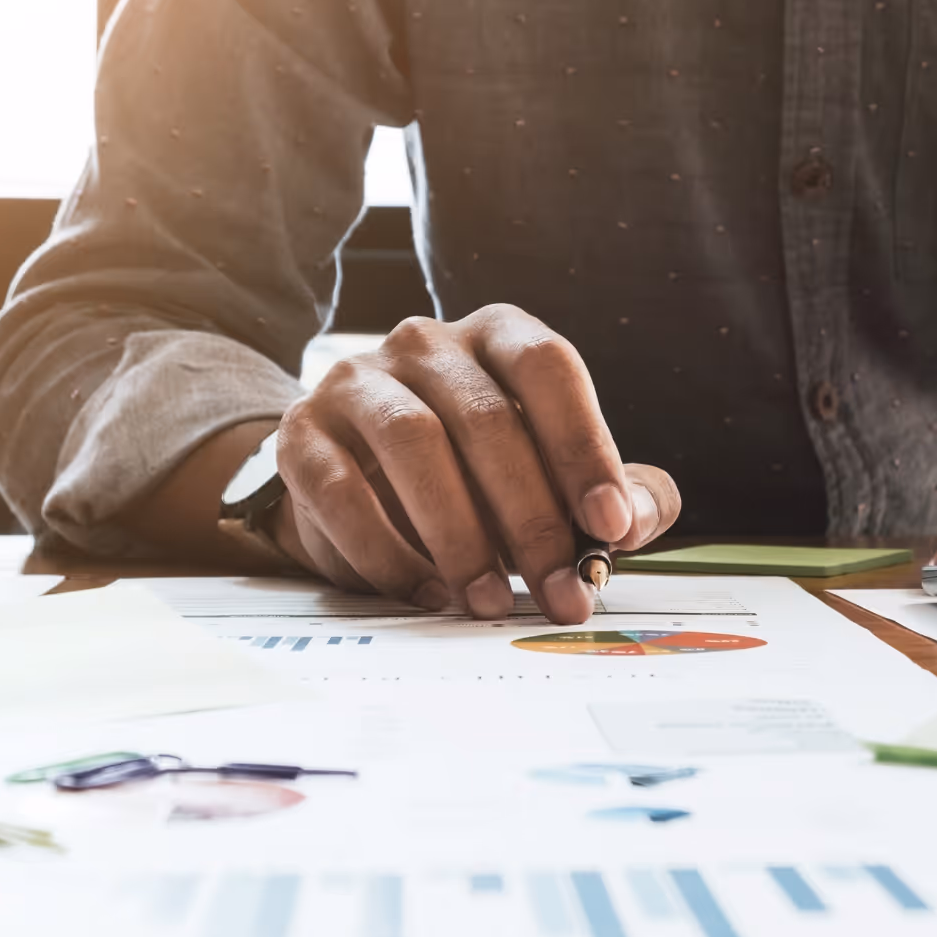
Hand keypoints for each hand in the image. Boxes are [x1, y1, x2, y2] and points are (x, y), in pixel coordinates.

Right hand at [267, 305, 680, 623]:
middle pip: (486, 417)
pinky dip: (389, 553)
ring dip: (460, 536)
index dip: (583, 445)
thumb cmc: (477, 476)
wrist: (352, 482)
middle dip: (531, 517)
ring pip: (413, 444)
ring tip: (490, 602)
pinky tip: (428, 594)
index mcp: (498, 335)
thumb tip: (634, 523)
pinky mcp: (302, 436)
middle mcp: (426, 343)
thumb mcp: (555, 478)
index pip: (548, 366)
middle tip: (561, 591)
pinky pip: (343, 492)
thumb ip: (616, 494)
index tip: (610, 525)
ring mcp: (356, 381)